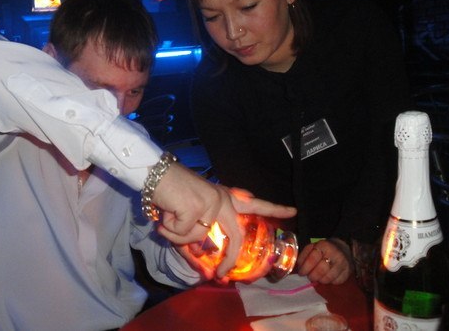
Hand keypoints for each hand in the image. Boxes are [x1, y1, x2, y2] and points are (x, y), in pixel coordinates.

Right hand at [152, 163, 295, 277]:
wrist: (155, 172)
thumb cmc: (171, 192)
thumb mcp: (191, 214)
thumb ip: (201, 235)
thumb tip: (209, 267)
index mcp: (224, 196)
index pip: (254, 203)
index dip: (273, 208)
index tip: (293, 211)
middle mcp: (223, 199)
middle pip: (235, 237)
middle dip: (229, 260)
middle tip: (223, 275)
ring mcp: (212, 204)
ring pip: (196, 239)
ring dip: (177, 234)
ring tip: (169, 216)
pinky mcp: (198, 209)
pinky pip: (182, 235)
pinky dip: (169, 229)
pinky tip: (166, 212)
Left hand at [296, 238, 352, 283]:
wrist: (344, 248)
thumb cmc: (324, 249)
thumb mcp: (313, 247)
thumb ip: (304, 256)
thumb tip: (299, 267)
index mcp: (324, 246)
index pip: (312, 259)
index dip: (305, 268)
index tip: (301, 273)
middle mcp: (335, 254)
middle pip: (320, 270)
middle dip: (312, 276)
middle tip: (310, 277)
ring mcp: (343, 264)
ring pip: (328, 278)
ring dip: (320, 280)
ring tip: (318, 277)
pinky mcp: (348, 272)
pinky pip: (336, 282)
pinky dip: (330, 282)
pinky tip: (327, 277)